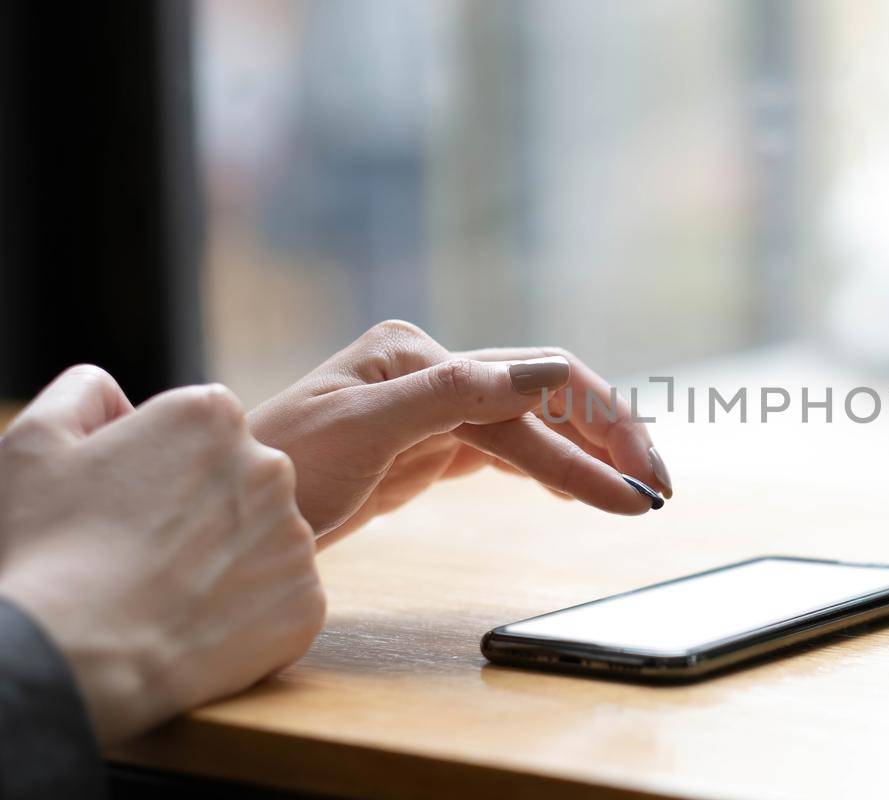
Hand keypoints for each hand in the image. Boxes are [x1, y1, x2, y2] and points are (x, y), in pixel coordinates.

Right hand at [0, 366, 324, 744]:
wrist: (83, 654)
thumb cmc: (53, 548)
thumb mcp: (37, 442)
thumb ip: (84, 393)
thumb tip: (116, 395)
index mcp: (212, 416)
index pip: (202, 433)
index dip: (162, 469)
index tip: (132, 505)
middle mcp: (272, 465)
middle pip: (240, 484)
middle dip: (204, 512)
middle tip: (149, 553)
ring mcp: (297, 536)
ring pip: (263, 544)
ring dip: (228, 564)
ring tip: (171, 594)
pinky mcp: (308, 600)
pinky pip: (281, 602)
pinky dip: (248, 617)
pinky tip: (200, 628)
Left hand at [248, 320, 672, 546]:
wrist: (229, 510)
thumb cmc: (278, 469)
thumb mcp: (362, 430)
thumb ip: (455, 395)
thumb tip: (551, 372)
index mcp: (420, 354)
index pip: (531, 395)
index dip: (590, 445)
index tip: (637, 492)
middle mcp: (434, 370)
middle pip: (547, 395)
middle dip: (609, 440)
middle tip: (659, 491)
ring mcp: (436, 406)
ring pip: (537, 423)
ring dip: (588, 456)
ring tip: (638, 495)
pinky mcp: (432, 445)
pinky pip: (510, 449)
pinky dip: (551, 467)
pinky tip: (580, 488)